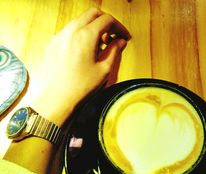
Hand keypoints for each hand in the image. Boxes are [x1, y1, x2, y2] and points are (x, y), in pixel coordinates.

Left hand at [30, 8, 129, 125]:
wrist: (57, 98)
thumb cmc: (81, 87)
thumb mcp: (104, 70)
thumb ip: (114, 51)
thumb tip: (120, 41)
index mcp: (86, 35)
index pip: (107, 20)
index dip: (119, 27)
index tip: (124, 36)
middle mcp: (71, 31)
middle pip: (93, 14)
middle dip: (106, 22)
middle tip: (113, 37)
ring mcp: (60, 36)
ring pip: (80, 21)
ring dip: (93, 27)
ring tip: (99, 45)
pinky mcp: (53, 44)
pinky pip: (69, 31)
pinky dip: (80, 34)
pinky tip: (84, 50)